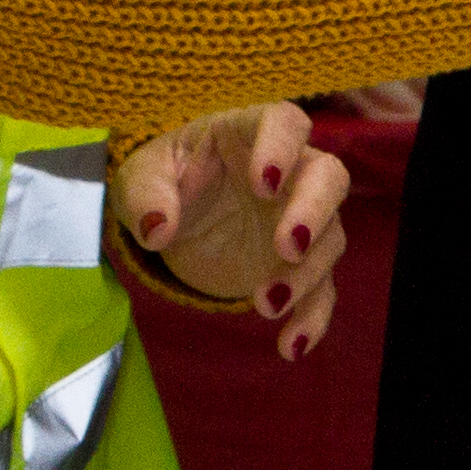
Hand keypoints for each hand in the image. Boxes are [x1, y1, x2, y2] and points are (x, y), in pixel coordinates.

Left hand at [113, 104, 353, 362]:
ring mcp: (300, 217)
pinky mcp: (300, 263)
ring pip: (330, 237)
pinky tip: (291, 346)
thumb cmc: (165, 179)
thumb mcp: (140, 179)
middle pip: (328, 178)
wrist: (180, 214)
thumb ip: (146, 196)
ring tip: (265, 305)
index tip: (262, 183)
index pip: (284, 123)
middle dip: (313, 212)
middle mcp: (291, 171)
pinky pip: (322, 290)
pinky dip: (311, 319)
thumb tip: (157, 230)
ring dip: (306, 273)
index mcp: (249, 133)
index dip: (281, 149)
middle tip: (286, 246)